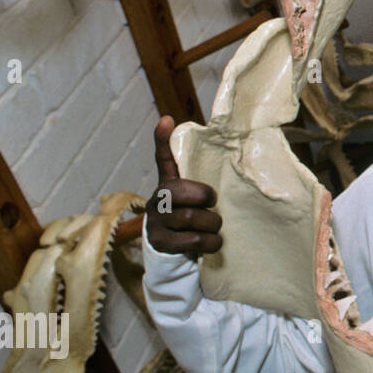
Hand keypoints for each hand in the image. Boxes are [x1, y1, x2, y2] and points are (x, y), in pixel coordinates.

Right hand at [146, 116, 222, 256]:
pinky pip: (194, 240)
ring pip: (190, 218)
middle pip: (180, 192)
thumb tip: (216, 148)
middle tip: (213, 204)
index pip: (163, 159)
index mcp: (168, 185)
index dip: (163, 140)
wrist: (173, 253)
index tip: (166, 119)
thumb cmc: (191, 218)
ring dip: (212, 224)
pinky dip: (211, 242)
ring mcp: (155, 222)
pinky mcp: (161, 243)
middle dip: (204, 198)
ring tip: (215, 226)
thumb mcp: (196, 199)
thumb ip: (202, 180)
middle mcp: (156, 200)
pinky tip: (212, 242)